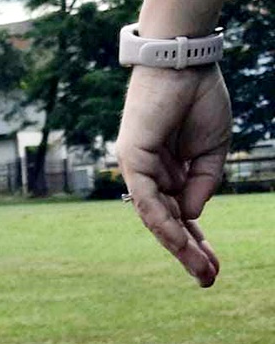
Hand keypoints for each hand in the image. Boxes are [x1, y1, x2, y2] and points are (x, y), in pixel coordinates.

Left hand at [116, 65, 229, 286]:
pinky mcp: (131, 158)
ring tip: (200, 268)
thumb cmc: (198, 100)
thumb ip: (202, 183)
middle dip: (187, 252)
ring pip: (155, 216)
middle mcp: (149, 175)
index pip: (181, 215)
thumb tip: (192, 214)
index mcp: (169, 173)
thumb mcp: (211, 151)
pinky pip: (145, 197)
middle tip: (207, 280)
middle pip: (167, 222)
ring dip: (177, 244)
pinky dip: (161, 219)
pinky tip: (177, 239)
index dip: (196, 241)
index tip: (212, 267)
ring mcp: (138, 169)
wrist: (186, 63)